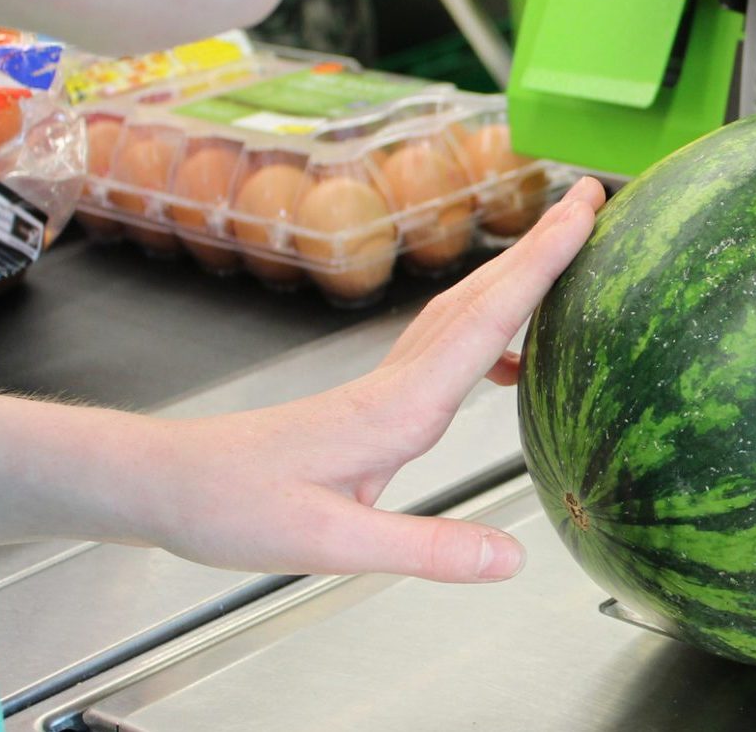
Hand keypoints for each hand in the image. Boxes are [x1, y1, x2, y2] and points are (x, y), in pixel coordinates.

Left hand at [128, 176, 604, 581]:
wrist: (164, 485)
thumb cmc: (232, 509)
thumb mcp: (330, 545)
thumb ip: (426, 550)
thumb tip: (514, 557)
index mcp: (398, 407)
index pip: (488, 321)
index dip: (543, 264)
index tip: (585, 212)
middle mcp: (396, 383)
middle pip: (481, 297)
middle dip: (541, 246)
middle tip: (590, 199)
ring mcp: (383, 387)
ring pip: (463, 313)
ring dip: (517, 278)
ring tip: (566, 255)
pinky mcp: (372, 403)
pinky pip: (447, 349)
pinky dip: (490, 332)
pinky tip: (511, 361)